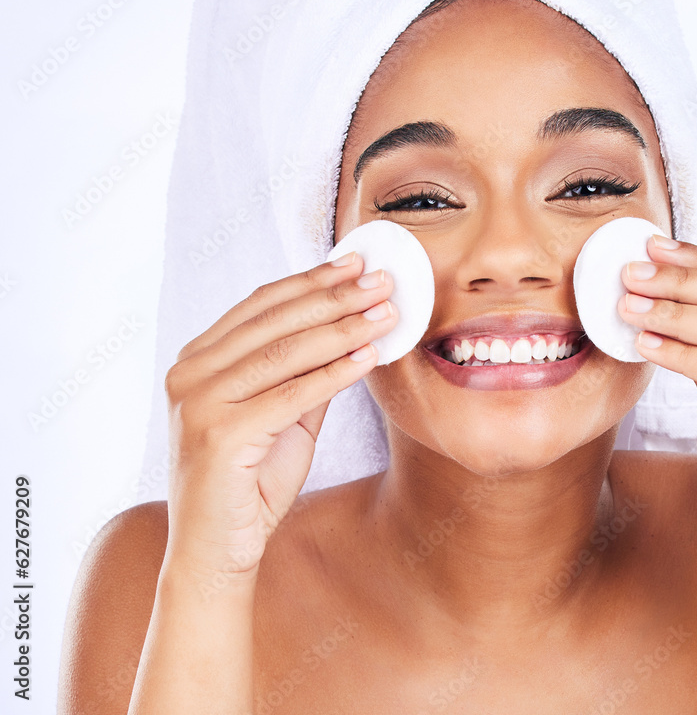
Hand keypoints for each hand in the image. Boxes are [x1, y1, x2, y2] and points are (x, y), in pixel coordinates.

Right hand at [162, 253, 397, 585]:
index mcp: (197, 359)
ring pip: (286, 352)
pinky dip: (336, 373)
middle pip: (276, 320)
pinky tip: (369, 357)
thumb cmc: (250, 482)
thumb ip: (307, 371)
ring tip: (386, 313)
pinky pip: (292, 394)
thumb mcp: (284, 415)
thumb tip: (356, 325)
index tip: (356, 264)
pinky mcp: (218, 434)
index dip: (312, 280)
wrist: (216, 553)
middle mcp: (189, 373)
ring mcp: (198, 402)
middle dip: (336, 297)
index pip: (262, 304)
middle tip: (382, 281)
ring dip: (344, 329)